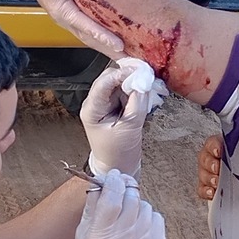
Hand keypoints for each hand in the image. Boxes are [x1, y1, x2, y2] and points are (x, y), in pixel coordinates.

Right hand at [14, 0, 123, 57]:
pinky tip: (114, 41)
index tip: (119, 44)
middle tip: (130, 60)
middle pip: (90, 38)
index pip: (85, 26)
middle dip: (109, 50)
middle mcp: (65, 18)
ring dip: (107, 47)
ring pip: (90, 37)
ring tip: (126, 56)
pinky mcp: (72, 14)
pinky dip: (102, 37)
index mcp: (61, 9)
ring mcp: (69, 18)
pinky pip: (89, 29)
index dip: (102, 36)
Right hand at [71, 168, 165, 238]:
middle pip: (130, 198)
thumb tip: (102, 181)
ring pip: (145, 206)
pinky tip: (138, 226)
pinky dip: (148, 217)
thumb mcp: (82, 236)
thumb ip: (92, 206)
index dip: (113, 181)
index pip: (111, 198)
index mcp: (100, 237)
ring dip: (136, 204)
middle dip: (125, 189)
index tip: (113, 175)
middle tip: (121, 188)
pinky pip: (157, 219)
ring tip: (127, 215)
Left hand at [81, 58, 164, 176]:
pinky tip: (144, 90)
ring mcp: (104, 102)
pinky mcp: (114, 104)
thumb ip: (137, 104)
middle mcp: (95, 102)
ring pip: (118, 81)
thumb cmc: (118, 153)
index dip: (122, 74)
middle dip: (127, 74)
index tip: (139, 71)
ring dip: (132, 80)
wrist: (116, 167)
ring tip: (147, 84)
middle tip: (146, 76)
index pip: (104, 83)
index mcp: (91, 109)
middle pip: (109, 77)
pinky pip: (124, 89)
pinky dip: (134, 87)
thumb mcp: (130, 128)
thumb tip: (143, 82)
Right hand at [196, 133, 222, 202]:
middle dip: (210, 164)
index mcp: (222, 146)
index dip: (214, 146)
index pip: (213, 142)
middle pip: (205, 158)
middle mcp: (213, 158)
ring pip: (203, 173)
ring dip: (209, 178)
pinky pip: (202, 189)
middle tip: (217, 169)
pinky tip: (212, 192)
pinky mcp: (208, 187)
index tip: (218, 151)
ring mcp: (209, 173)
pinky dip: (205, 191)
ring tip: (217, 182)